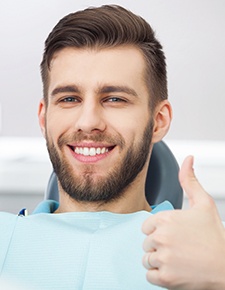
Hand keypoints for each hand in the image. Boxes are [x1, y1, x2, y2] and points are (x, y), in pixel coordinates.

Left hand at [142, 156, 224, 289]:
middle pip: (146, 242)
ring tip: (178, 259)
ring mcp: (163, 258)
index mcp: (165, 218)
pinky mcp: (165, 278)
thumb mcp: (203, 203)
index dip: (158, 231)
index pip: (146, 226)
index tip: (173, 234)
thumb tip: (188, 159)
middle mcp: (161, 237)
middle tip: (178, 247)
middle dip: (159, 245)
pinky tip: (175, 270)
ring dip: (159, 260)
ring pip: (147, 258)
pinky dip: (159, 275)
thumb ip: (189, 180)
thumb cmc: (214, 235)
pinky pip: (149, 275)